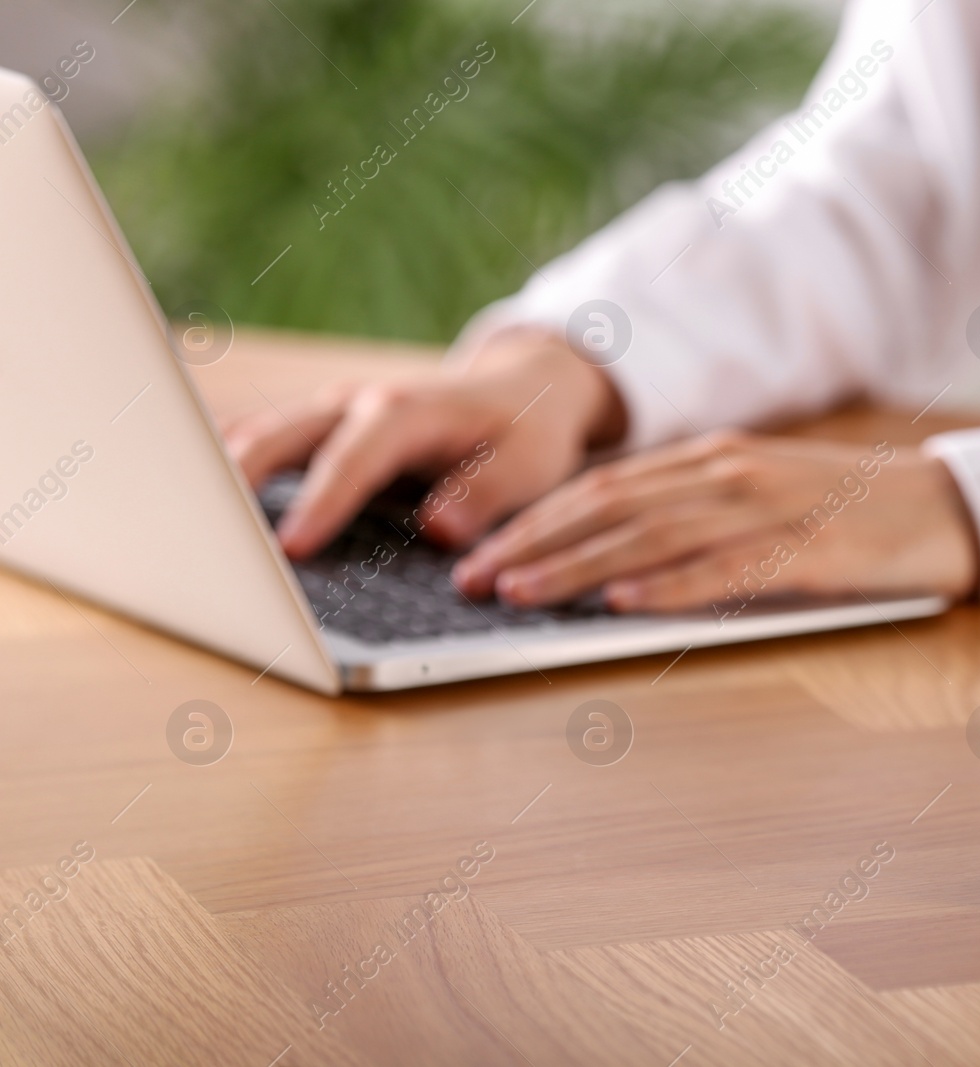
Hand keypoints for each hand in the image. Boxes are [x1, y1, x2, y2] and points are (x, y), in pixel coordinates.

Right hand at [225, 328, 623, 559]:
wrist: (522, 394)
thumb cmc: (527, 435)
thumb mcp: (531, 465)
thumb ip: (488, 494)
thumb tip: (439, 527)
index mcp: (409, 411)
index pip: (355, 457)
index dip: (322, 502)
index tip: (291, 548)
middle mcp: (358, 406)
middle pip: (282, 437)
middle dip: (238, 481)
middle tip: (203, 537)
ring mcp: (331, 417)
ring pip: (260, 439)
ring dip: (220, 478)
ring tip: (181, 528)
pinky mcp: (319, 435)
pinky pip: (263, 448)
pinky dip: (229, 474)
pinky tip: (194, 510)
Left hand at [450, 431, 979, 612]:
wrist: (948, 506)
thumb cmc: (849, 513)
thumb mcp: (760, 498)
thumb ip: (693, 514)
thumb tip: (613, 556)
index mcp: (712, 460)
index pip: (603, 487)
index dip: (534, 521)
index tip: (479, 556)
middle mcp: (728, 473)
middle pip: (611, 507)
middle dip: (533, 545)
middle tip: (472, 582)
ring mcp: (767, 507)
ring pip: (653, 535)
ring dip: (579, 567)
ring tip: (520, 594)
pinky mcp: (808, 549)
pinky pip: (727, 568)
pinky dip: (671, 586)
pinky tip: (624, 604)